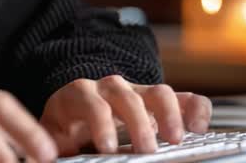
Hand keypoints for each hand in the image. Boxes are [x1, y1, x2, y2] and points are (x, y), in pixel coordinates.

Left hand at [40, 75, 211, 154]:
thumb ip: (54, 143)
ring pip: (158, 92)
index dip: (101, 124)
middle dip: (138, 123)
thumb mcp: (55, 134)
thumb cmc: (67, 127)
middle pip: (127, 96)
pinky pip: (184, 98)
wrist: (79, 108)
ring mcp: (139, 92)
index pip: (91, 103)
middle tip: (146, 150)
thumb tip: (45, 156)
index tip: (108, 148)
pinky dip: (195, 110)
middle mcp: (111, 89)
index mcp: (80, 95)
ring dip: (170, 114)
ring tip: (175, 140)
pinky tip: (200, 129)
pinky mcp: (160, 103)